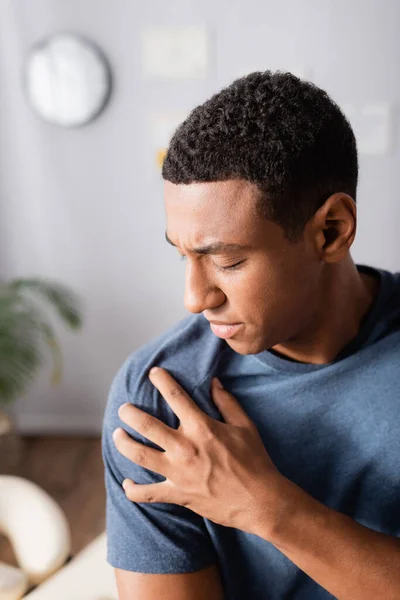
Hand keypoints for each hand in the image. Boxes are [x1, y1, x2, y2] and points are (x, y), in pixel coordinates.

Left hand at [113, 367, 284, 536]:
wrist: (260, 501)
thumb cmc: (255, 461)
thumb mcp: (245, 426)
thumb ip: (227, 402)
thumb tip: (214, 382)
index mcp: (202, 428)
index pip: (175, 396)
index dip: (161, 380)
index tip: (153, 372)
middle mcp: (185, 448)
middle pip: (146, 425)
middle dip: (130, 413)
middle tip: (124, 408)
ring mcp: (178, 473)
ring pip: (139, 455)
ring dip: (124, 444)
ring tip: (117, 435)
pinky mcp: (177, 494)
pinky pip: (147, 494)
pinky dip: (133, 490)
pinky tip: (127, 483)